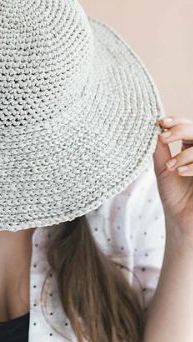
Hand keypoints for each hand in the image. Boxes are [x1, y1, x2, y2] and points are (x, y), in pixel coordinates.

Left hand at [154, 116, 192, 233]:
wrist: (182, 220)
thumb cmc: (173, 195)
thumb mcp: (163, 169)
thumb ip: (160, 149)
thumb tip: (152, 128)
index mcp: (191, 148)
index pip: (187, 126)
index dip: (176, 121)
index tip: (160, 123)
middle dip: (181, 130)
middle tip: (164, 138)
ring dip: (186, 153)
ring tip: (171, 166)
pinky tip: (180, 172)